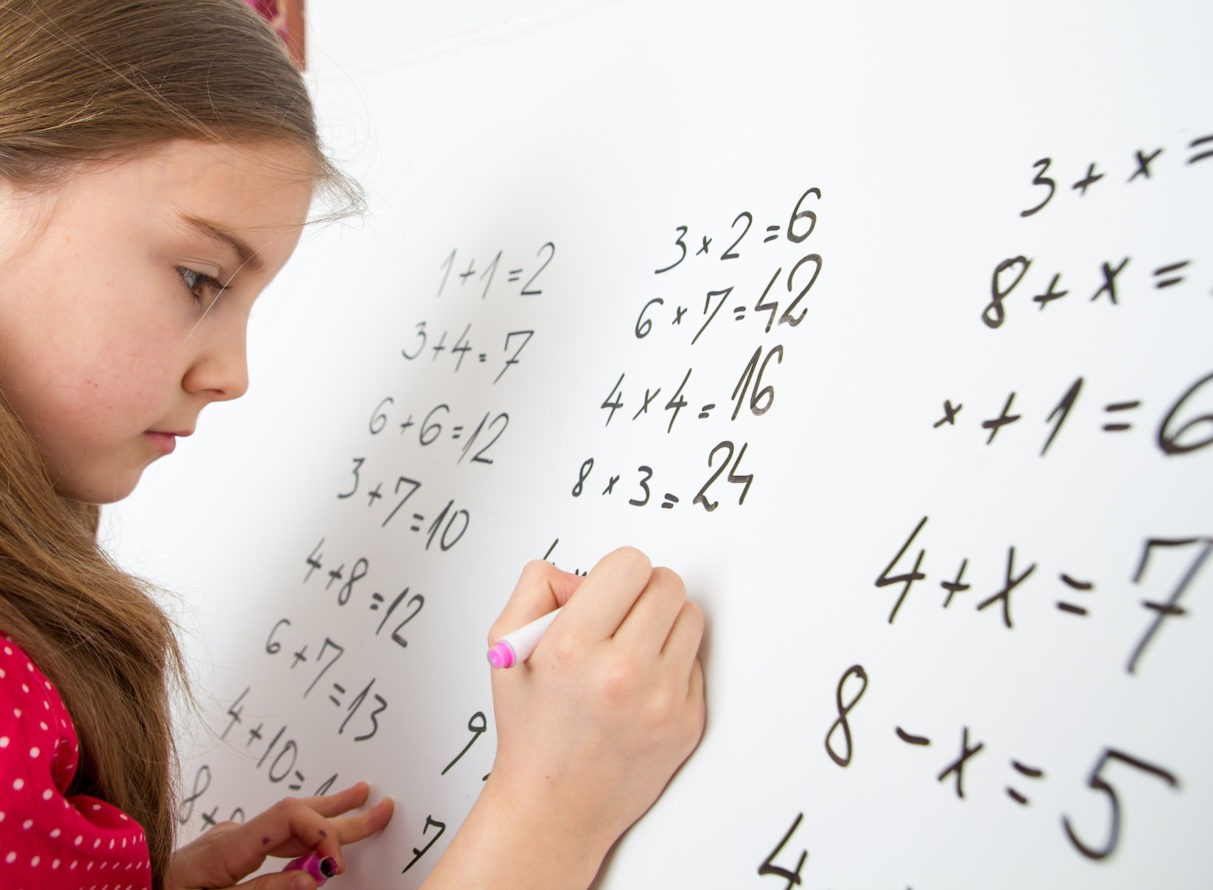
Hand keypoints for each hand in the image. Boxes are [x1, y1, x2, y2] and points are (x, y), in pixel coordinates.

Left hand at [168, 782, 392, 888]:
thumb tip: (313, 876)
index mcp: (226, 846)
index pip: (290, 818)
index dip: (323, 835)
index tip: (337, 868)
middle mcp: (228, 835)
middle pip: (296, 814)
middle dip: (343, 815)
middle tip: (382, 808)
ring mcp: (224, 840)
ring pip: (286, 821)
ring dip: (326, 814)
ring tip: (358, 799)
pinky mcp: (220, 851)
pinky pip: (270, 835)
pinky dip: (300, 831)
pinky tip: (309, 833)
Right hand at [424, 546, 704, 887]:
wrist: (555, 808)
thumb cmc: (531, 731)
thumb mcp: (504, 650)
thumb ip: (534, 588)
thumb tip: (579, 574)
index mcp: (572, 649)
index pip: (630, 564)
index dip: (616, 572)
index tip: (606, 591)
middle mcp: (622, 675)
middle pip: (668, 584)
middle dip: (642, 592)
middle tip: (620, 616)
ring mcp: (661, 702)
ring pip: (691, 617)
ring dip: (664, 622)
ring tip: (633, 646)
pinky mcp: (687, 723)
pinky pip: (696, 661)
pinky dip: (673, 663)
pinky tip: (641, 684)